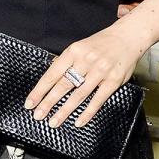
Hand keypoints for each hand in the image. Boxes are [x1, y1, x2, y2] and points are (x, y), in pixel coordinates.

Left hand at [24, 22, 147, 127]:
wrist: (128, 36)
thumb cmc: (102, 43)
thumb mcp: (80, 47)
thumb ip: (66, 62)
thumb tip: (50, 79)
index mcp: (74, 51)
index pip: (52, 74)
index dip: (40, 90)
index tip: (30, 103)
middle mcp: (86, 61)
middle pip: (63, 85)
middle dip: (48, 103)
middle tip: (38, 115)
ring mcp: (100, 71)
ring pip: (78, 94)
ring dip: (64, 110)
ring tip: (53, 122)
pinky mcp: (113, 80)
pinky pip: (97, 100)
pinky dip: (87, 112)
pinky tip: (78, 122)